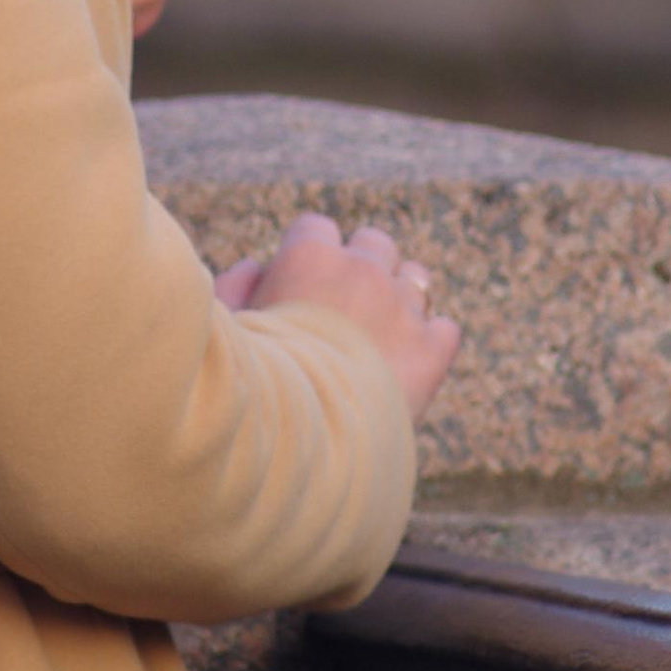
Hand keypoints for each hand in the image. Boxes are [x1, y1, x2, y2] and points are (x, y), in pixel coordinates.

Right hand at [216, 215, 460, 425]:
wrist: (300, 441)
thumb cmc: (248, 386)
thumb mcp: (225, 330)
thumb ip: (236, 286)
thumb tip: (256, 266)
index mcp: (308, 258)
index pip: (315, 229)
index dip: (307, 257)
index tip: (300, 284)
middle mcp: (362, 271)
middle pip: (374, 244)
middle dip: (362, 269)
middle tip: (346, 310)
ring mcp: (402, 307)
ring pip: (416, 278)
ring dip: (400, 300)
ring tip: (380, 339)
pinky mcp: (431, 351)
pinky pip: (445, 328)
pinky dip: (430, 343)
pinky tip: (407, 366)